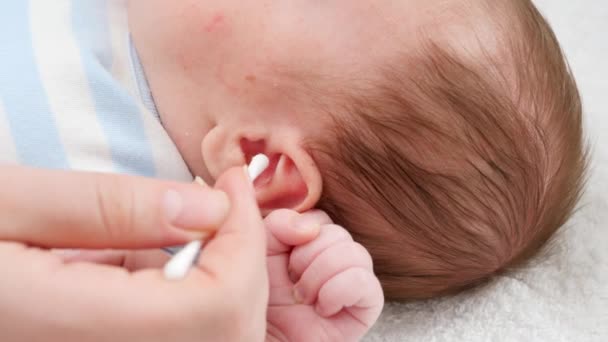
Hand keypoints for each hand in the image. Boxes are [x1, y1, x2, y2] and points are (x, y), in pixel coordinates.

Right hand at [0, 165, 267, 340]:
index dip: (244, 242)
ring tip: (189, 224)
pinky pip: (173, 336)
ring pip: (210, 339)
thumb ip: (103, 208)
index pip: (217, 306)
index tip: (233, 183)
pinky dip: (187, 297)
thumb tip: (208, 208)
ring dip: (219, 278)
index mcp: (69, 329)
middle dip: (242, 259)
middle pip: (227, 331)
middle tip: (223, 199)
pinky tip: (148, 260)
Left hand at [264, 209, 383, 341]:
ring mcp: (351, 285)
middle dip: (309, 255)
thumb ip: (279, 223)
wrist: (255, 339)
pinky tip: (322, 307)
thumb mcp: (260, 250)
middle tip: (291, 280)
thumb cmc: (256, 302)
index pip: (320, 219)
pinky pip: (368, 285)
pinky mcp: (364, 309)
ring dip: (322, 274)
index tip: (283, 254)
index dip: (301, 230)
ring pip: (358, 254)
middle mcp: (332, 263)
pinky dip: (340, 290)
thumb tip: (310, 227)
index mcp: (308, 246)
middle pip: (339, 233)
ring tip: (303, 296)